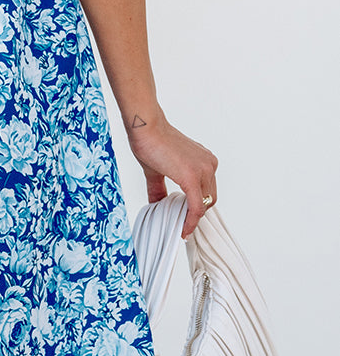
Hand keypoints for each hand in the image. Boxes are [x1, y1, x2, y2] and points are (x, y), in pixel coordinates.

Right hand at [125, 110, 218, 238]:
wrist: (145, 128)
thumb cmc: (150, 141)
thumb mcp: (158, 170)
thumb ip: (160, 189)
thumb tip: (156, 205)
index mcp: (204, 161)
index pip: (207, 190)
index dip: (197, 207)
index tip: (186, 219)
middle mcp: (209, 165)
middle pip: (209, 199)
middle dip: (196, 212)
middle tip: (181, 222)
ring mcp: (203, 171)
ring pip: (204, 204)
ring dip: (192, 217)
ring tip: (179, 225)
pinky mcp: (193, 178)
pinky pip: (197, 207)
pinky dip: (191, 220)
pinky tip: (183, 227)